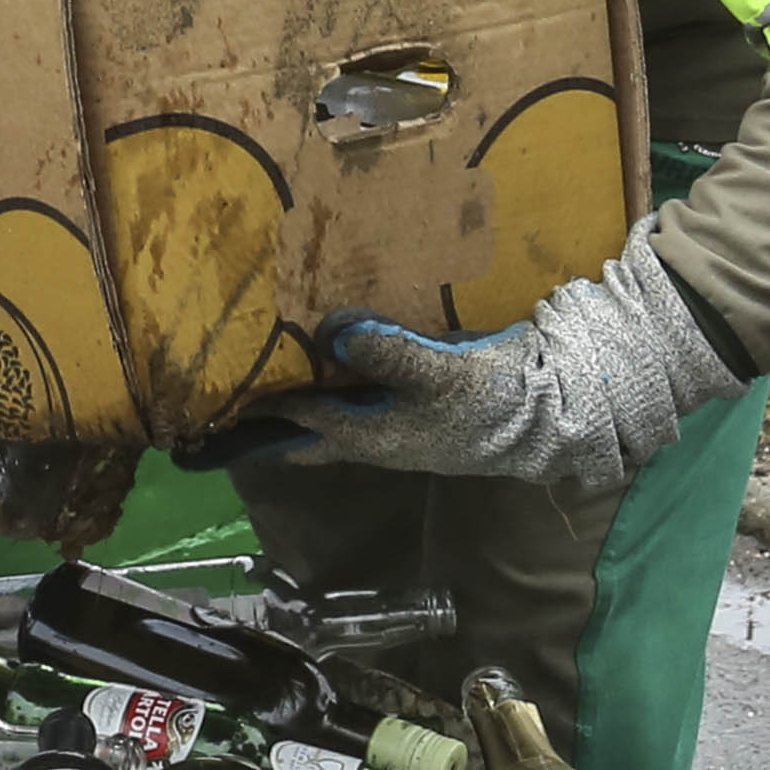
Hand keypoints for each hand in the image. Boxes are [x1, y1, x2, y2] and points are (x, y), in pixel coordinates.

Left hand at [251, 243, 744, 493]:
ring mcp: (396, 420)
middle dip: (271, 413)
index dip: (260, 408)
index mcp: (371, 437)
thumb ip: (385, 353)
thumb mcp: (438, 376)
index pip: (300, 421)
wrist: (553, 411)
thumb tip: (330, 332)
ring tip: (264, 358)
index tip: (216, 390)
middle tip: (225, 382)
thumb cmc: (491, 401)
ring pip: (335, 406)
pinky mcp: (417, 401)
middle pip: (309, 427)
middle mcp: (375, 435)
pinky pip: (364, 387)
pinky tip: (329, 344)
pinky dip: (340, 371)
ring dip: (304, 386)